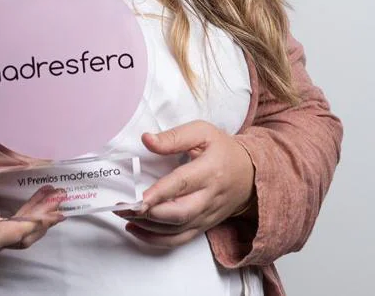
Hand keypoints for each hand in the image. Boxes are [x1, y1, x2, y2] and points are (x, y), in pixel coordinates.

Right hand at [0, 143, 64, 257]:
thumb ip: (8, 156)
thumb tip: (38, 157)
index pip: (26, 229)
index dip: (45, 215)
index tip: (60, 201)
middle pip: (25, 237)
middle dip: (45, 216)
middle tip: (61, 197)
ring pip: (18, 239)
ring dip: (36, 218)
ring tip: (50, 196)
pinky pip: (8, 237)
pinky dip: (23, 222)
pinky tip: (32, 205)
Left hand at [115, 120, 253, 248]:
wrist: (252, 175)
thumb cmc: (223, 151)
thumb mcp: (203, 132)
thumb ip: (174, 137)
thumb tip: (147, 140)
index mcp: (210, 170)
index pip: (182, 184)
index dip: (159, 193)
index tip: (138, 199)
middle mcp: (209, 197)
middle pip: (179, 213)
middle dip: (148, 214)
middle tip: (123, 207)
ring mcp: (206, 215)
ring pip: (176, 230)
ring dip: (147, 227)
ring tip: (124, 215)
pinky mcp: (203, 226)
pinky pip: (179, 240)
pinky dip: (155, 240)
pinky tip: (136, 230)